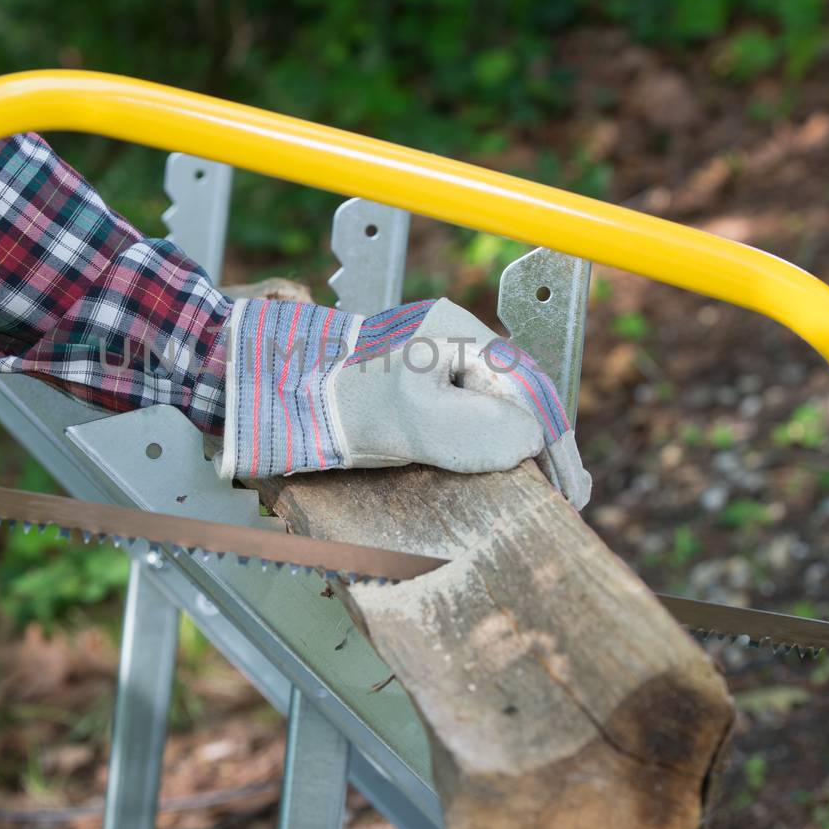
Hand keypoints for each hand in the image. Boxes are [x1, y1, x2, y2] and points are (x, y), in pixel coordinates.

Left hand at [217, 297, 590, 507]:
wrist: (257, 393)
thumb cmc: (324, 398)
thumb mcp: (412, 419)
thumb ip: (478, 430)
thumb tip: (529, 442)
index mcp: (452, 333)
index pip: (527, 387)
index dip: (555, 441)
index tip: (570, 488)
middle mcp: (441, 346)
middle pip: (510, 399)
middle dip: (539, 447)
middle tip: (561, 495)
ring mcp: (420, 372)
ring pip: (483, 415)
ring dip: (508, 454)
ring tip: (533, 491)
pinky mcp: (399, 400)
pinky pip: (453, 427)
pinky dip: (475, 454)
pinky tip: (484, 479)